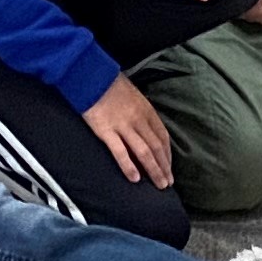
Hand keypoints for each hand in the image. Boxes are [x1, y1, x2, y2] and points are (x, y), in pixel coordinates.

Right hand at [83, 74, 175, 189]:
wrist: (91, 75)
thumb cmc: (111, 84)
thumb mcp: (134, 95)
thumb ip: (141, 113)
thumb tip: (146, 130)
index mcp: (146, 110)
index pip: (162, 136)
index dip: (168, 154)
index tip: (169, 167)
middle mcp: (139, 119)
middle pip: (156, 147)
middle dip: (164, 166)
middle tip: (168, 183)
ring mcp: (123, 125)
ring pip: (144, 152)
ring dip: (154, 170)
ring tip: (159, 185)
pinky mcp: (106, 131)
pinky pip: (121, 152)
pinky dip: (129, 166)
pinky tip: (135, 178)